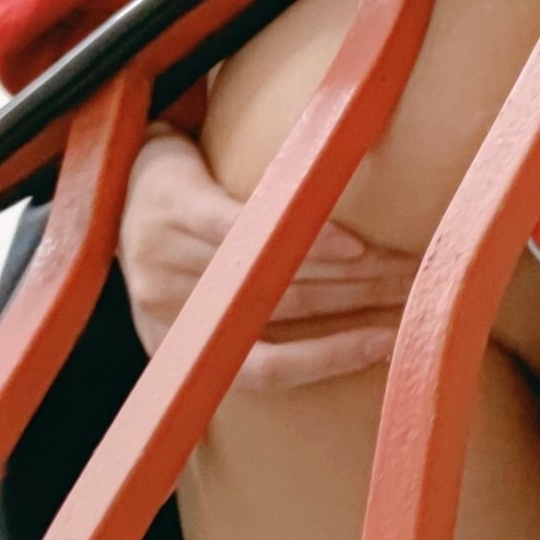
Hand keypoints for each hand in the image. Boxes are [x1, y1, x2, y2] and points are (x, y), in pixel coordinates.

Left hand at [116, 128, 416, 385]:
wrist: (118, 168)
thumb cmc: (172, 238)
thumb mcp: (199, 293)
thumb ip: (248, 322)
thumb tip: (334, 344)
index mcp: (182, 345)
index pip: (265, 371)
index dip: (331, 361)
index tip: (392, 345)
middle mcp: (170, 309)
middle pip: (287, 310)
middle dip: (364, 301)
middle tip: (422, 289)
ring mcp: (166, 257)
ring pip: (276, 273)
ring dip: (351, 272)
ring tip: (405, 264)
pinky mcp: (173, 206)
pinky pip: (246, 228)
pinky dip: (302, 238)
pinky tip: (351, 244)